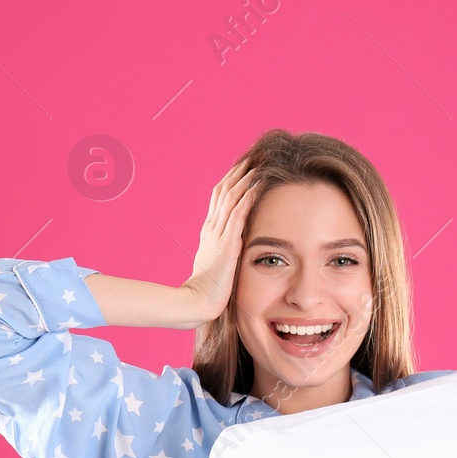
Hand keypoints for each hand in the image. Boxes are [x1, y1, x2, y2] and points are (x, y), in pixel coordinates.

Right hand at [182, 158, 259, 323]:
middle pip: (224, 189)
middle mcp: (212, 227)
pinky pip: (238, 213)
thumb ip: (224, 250)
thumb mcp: (216, 263)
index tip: (245, 167)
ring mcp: (218, 233)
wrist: (198, 300)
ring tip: (258, 163)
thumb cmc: (208, 288)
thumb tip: (237, 244)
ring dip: (245, 178)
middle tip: (253, 156)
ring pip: (231, 196)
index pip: (219, 197)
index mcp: (209, 231)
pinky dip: (248, 196)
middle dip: (239, 171)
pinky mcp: (227, 243)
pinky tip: (258, 184)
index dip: (232, 179)